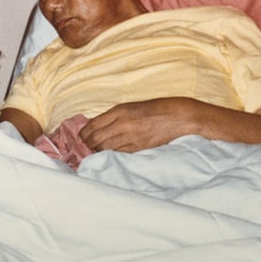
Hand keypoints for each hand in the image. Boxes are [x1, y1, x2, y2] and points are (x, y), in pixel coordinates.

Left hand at [79, 98, 208, 152]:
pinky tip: (113, 153)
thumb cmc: (156, 109)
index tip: (82, 136)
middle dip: (89, 144)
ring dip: (100, 151)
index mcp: (120, 111)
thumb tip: (97, 126)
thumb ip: (114, 116)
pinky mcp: (139, 149)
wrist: (179, 117)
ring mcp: (131, 138)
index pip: (92, 125)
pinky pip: (119, 154)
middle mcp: (123, 124)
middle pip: (96, 139)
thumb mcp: (132, 106)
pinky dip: (113, 155)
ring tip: (101, 150)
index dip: (84, 133)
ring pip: (106, 149)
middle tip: (89, 146)